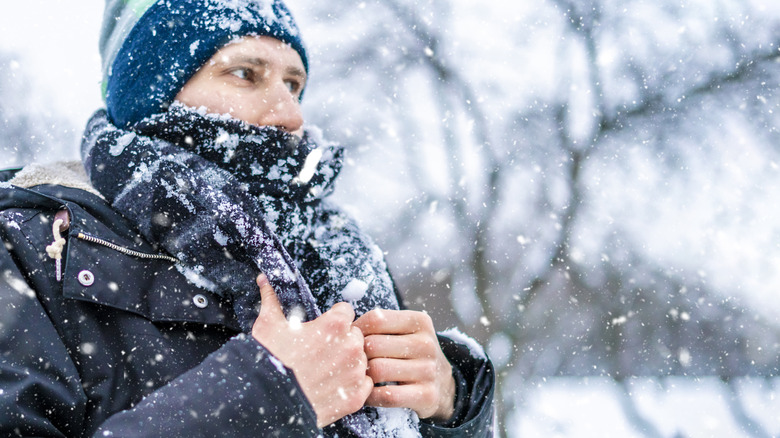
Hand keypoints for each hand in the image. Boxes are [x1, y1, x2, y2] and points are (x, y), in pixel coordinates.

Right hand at [251, 274, 373, 427]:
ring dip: (349, 363)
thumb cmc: (268, 361)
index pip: (346, 312)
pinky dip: (352, 386)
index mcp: (334, 325)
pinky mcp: (355, 397)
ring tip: (326, 371)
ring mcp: (355, 372)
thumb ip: (272, 298)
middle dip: (342, 341)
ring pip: (361, 360)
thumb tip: (265, 278)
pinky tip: (334, 387)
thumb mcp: (267, 325)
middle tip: (322, 351)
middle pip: (355, 335)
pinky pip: (364, 384)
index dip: (334, 319)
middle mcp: (351, 346)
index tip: (323, 328)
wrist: (266, 402)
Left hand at [353, 309, 455, 421]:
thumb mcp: (404, 331)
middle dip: (357, 355)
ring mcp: (428, 370)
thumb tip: (343, 325)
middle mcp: (426, 344)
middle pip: (374, 345)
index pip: (376, 319)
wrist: (441, 383)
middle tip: (351, 361)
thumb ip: (379, 324)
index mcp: (419, 321)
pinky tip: (367, 393)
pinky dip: (370, 396)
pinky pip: (387, 396)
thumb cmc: (410, 353)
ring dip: (362, 376)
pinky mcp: (427, 395)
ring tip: (358, 376)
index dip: (356, 329)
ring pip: (378, 370)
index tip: (350, 339)